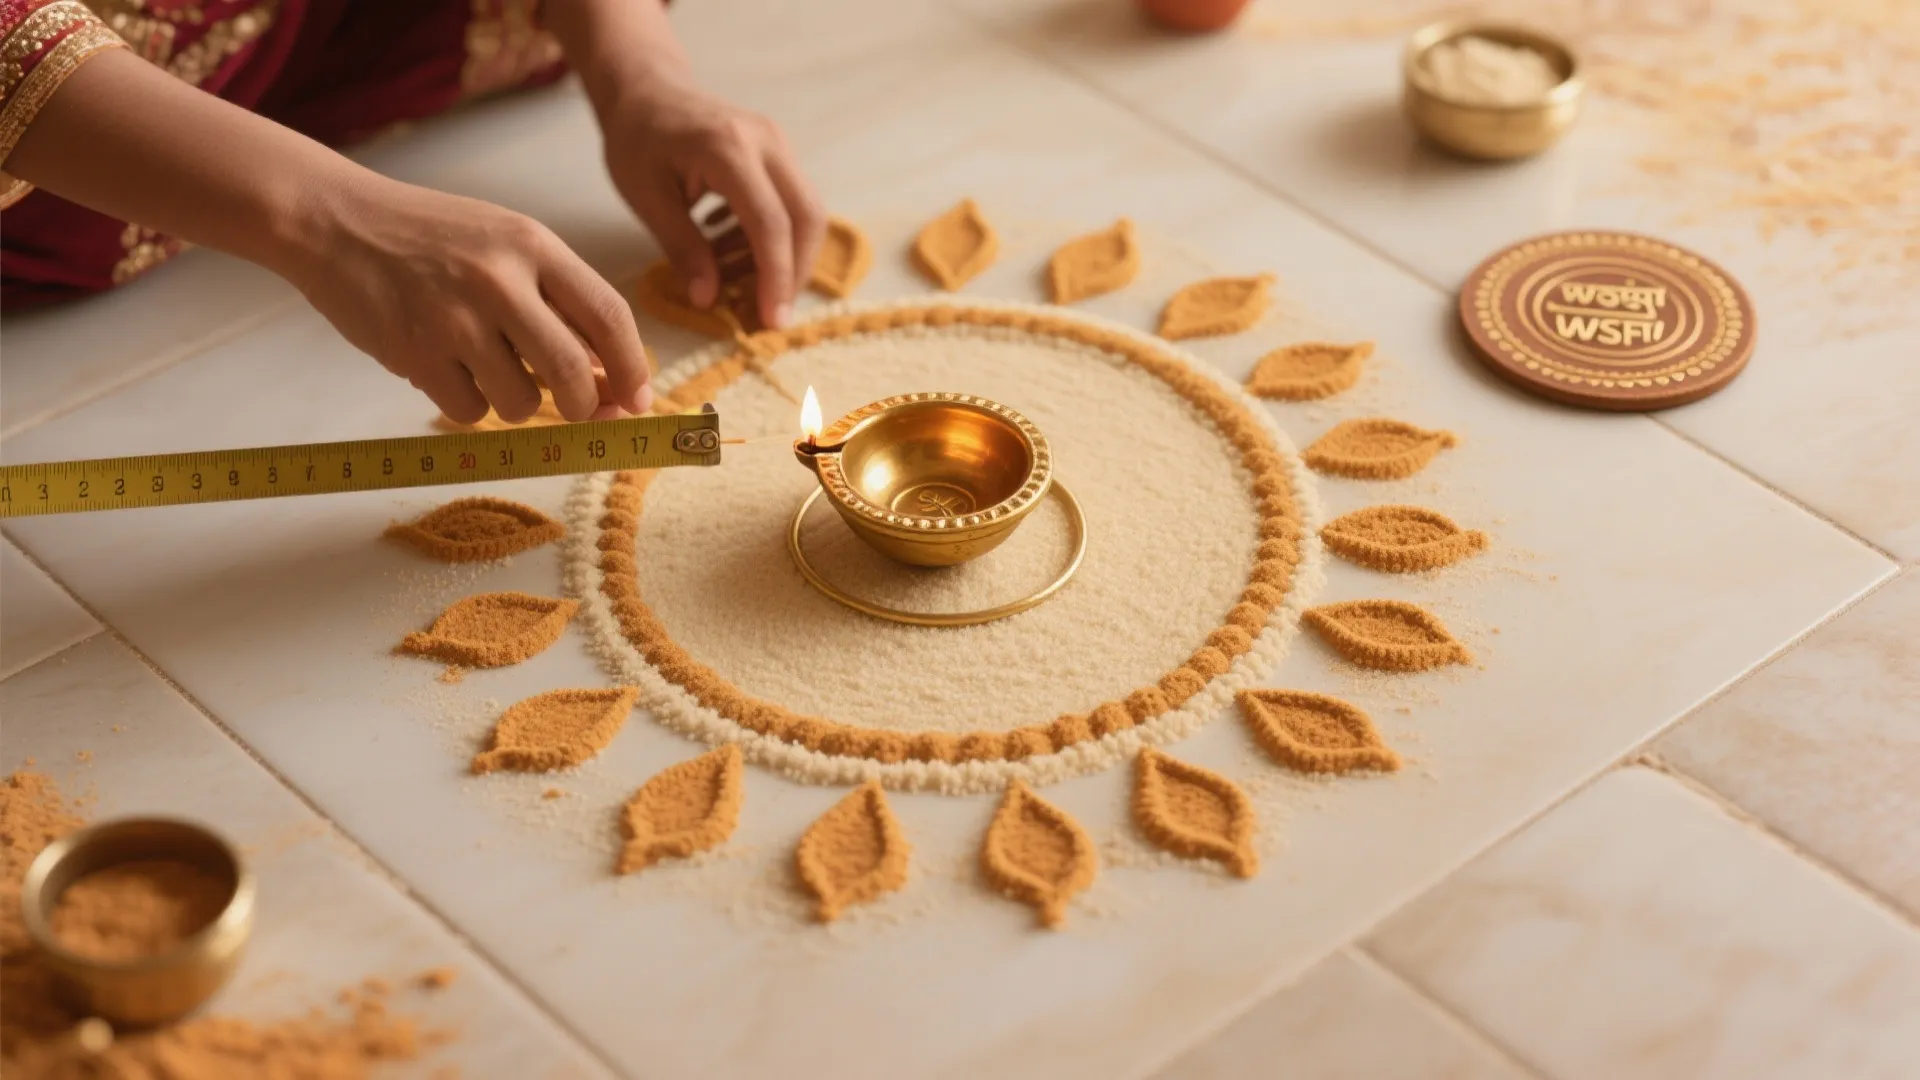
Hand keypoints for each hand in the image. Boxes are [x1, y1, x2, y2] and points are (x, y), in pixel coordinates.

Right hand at [283, 173, 652, 424]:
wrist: (333, 221)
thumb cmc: (429, 238)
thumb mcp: (503, 243)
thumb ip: (556, 300)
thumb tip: (611, 376)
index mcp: (533, 246)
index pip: (609, 315)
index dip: (633, 367)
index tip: (639, 400)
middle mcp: (499, 280)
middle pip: (572, 372)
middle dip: (585, 405)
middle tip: (578, 409)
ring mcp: (455, 318)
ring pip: (520, 401)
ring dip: (515, 402)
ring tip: (486, 366)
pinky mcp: (415, 353)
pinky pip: (469, 410)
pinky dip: (467, 404)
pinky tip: (445, 367)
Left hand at [599, 75, 825, 328]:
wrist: (648, 91)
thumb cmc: (638, 141)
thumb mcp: (647, 198)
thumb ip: (682, 248)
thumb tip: (709, 300)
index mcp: (728, 148)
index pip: (770, 222)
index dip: (775, 277)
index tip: (770, 322)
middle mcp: (766, 141)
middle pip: (807, 217)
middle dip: (794, 273)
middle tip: (768, 314)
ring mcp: (779, 144)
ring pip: (807, 212)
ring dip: (784, 258)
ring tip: (737, 283)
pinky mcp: (779, 154)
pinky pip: (792, 204)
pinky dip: (772, 238)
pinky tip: (732, 252)